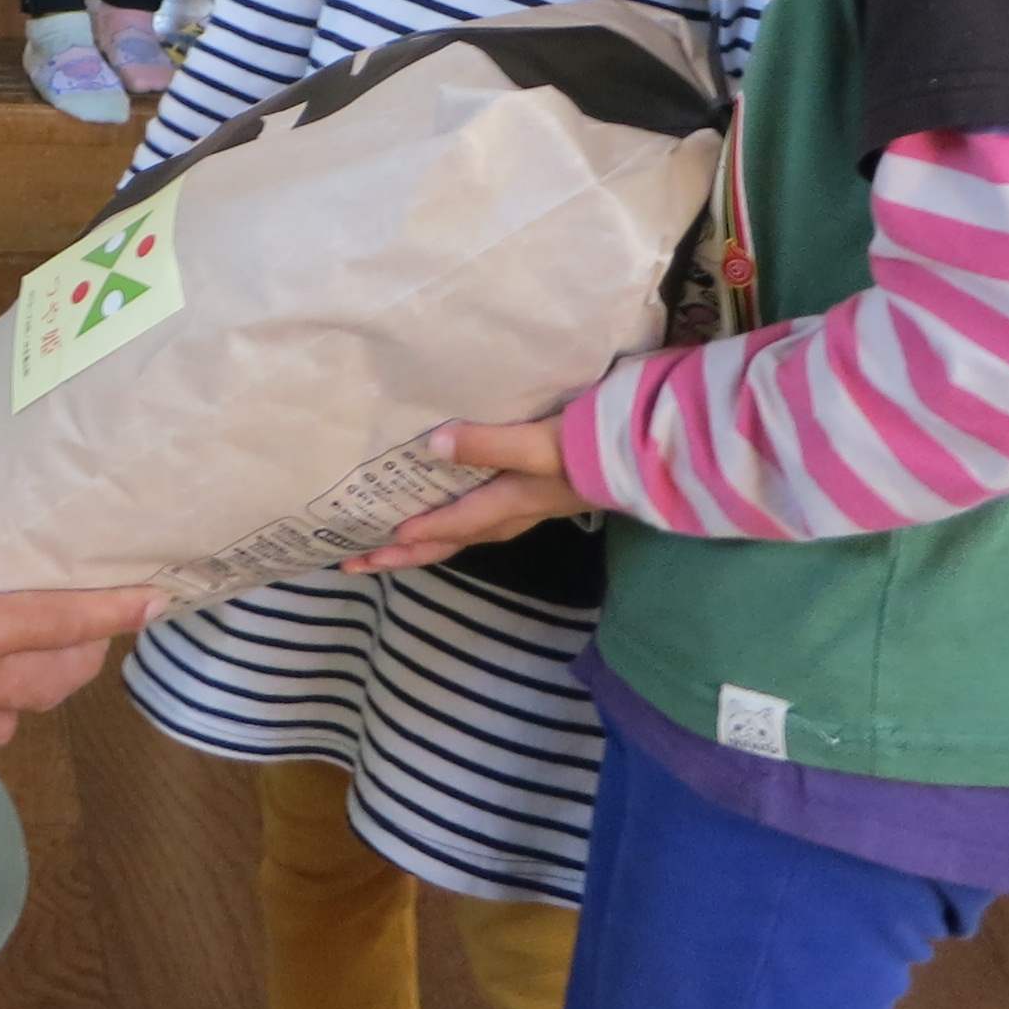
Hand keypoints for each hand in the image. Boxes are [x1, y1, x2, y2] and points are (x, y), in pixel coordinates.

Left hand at [339, 413, 583, 572]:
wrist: (651, 451)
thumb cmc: (593, 448)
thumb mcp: (539, 444)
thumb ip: (490, 445)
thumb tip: (434, 447)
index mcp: (509, 505)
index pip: (450, 526)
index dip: (412, 534)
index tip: (370, 545)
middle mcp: (514, 513)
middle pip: (450, 540)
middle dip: (404, 553)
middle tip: (356, 563)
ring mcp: (527, 507)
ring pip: (465, 532)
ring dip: (426, 540)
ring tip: (388, 544)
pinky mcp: (538, 492)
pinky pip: (481, 515)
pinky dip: (454, 519)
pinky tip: (447, 506)